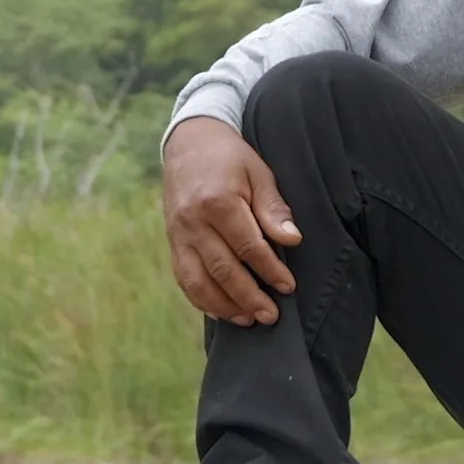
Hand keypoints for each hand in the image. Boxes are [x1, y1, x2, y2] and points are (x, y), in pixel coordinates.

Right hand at [161, 116, 299, 325]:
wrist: (188, 143)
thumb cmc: (230, 158)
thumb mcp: (258, 173)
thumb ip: (273, 208)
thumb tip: (292, 240)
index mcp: (218, 201)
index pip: (248, 247)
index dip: (270, 271)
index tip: (288, 287)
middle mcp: (193, 222)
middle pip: (223, 270)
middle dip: (249, 297)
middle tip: (270, 316)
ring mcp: (178, 234)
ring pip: (198, 281)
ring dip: (224, 306)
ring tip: (248, 320)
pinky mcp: (172, 242)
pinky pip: (184, 278)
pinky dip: (202, 299)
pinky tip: (222, 311)